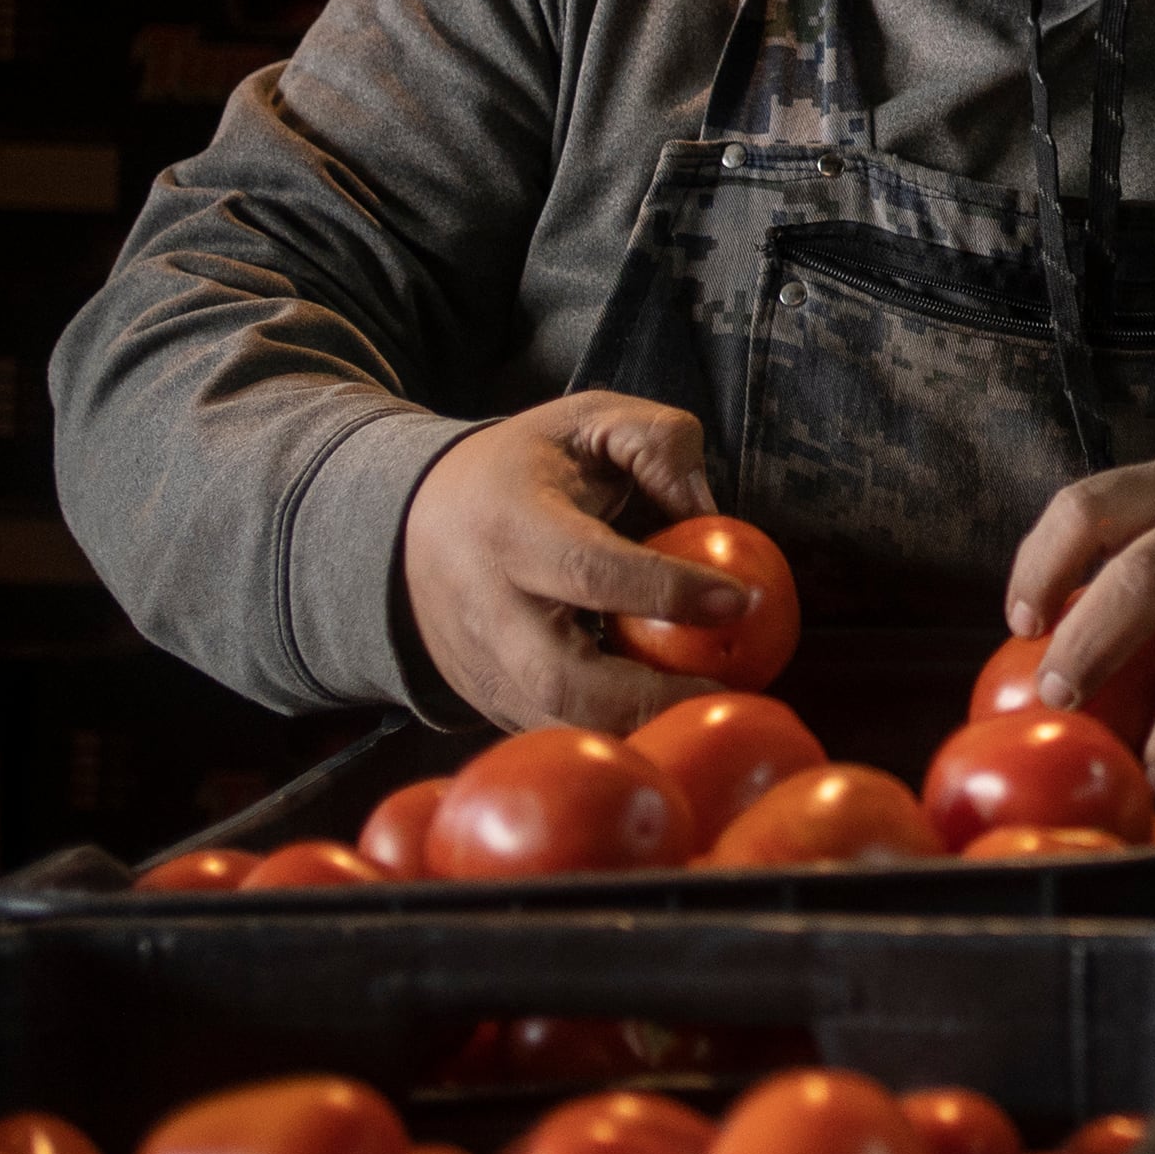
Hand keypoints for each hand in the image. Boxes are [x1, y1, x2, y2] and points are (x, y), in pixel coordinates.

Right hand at [401, 393, 758, 732]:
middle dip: (652, 696)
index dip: (669, 591)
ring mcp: (480, 663)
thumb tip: (708, 508)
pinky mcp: (486, 699)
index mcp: (511, 525)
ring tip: (703, 707)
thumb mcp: (586, 419)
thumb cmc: (521, 468)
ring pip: (556, 723)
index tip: (742, 600)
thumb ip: (655, 442)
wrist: (412, 521)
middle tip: (727, 686)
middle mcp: (487, 605)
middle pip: (565, 679)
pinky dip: (609, 735)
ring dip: (636, 729)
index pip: (590, 569)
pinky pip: (550, 731)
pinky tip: (662, 716)